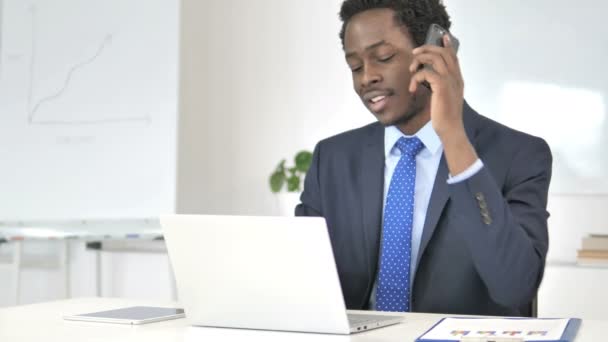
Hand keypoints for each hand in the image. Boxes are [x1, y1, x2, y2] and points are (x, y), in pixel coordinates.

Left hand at [409, 35, 477, 175]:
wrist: (450, 129)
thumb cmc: (445, 117)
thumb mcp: (444, 98)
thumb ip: (439, 86)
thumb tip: (429, 79)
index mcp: (457, 79)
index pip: (454, 56)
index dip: (447, 45)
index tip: (442, 37)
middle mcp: (455, 77)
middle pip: (443, 52)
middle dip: (427, 49)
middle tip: (414, 54)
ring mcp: (450, 81)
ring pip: (435, 58)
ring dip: (420, 60)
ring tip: (411, 69)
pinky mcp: (441, 86)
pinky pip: (426, 72)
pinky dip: (416, 77)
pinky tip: (413, 88)